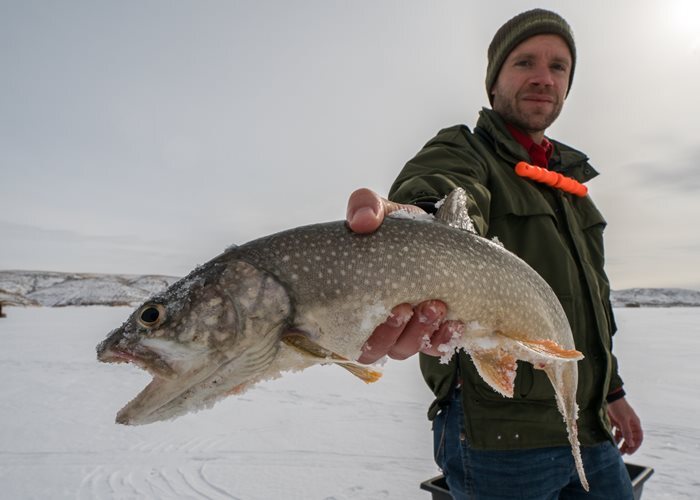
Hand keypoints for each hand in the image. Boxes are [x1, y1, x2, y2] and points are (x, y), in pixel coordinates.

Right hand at [346, 188, 463, 362]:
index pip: (347, 336)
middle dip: (395, 332)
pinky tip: (456, 322)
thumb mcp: (382, 210)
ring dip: (421, 332)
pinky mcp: (430, 332)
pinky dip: (445, 338)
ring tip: (437, 306)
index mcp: (352, 301)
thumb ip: (366, 206)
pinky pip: (435, 347)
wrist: (435, 233)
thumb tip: (362, 221)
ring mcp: (402, 331)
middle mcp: (374, 323)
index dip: (364, 334)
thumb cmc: (398, 228)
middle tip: (411, 306)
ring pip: (405, 349)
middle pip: (377, 349)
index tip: (387, 308)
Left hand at [607, 397, 642, 453]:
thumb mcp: (623, 420)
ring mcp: (622, 424)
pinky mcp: (614, 422)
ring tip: (615, 450)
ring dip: (619, 443)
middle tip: (621, 453)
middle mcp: (629, 425)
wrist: (610, 397)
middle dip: (626, 446)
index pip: (638, 438)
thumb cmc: (619, 407)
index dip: (635, 446)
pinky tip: (609, 441)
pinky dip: (613, 437)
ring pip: (622, 437)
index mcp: (635, 424)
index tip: (629, 452)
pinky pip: (614, 432)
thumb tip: (631, 444)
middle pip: (630, 439)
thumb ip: (627, 432)